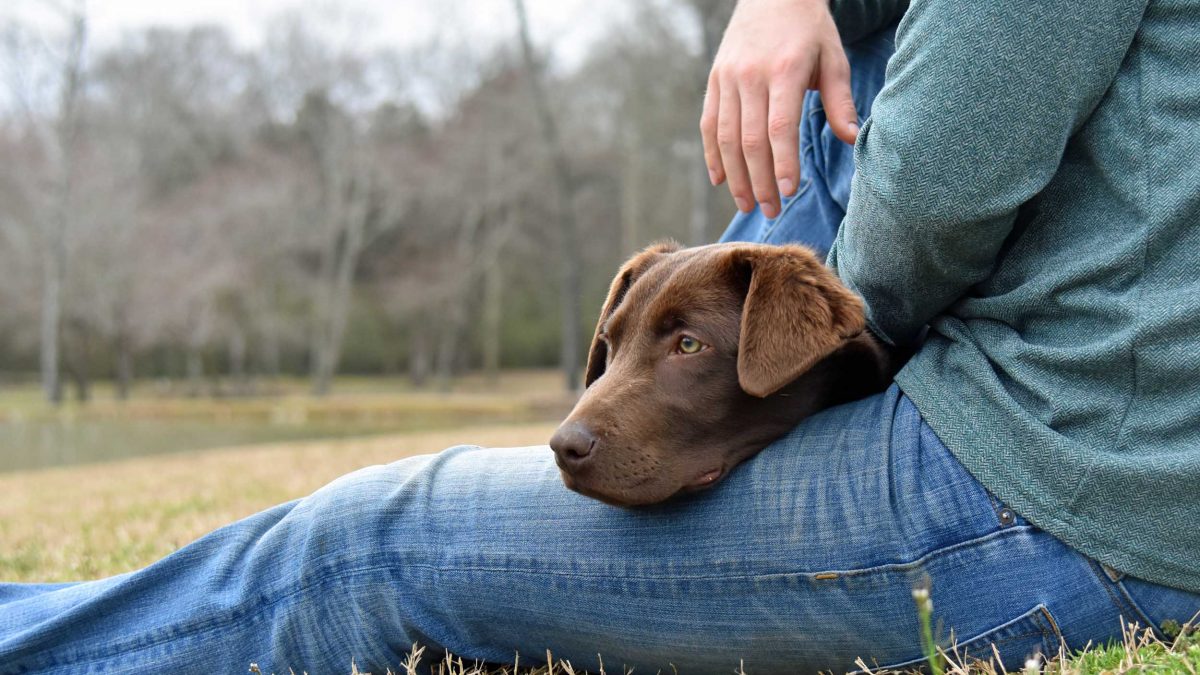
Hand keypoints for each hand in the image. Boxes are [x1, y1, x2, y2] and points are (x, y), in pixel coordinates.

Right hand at [701, 0, 856, 217]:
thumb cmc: (809, 30)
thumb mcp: (833, 59)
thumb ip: (840, 102)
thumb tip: (853, 141)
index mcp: (785, 71)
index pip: (779, 128)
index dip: (782, 164)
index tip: (788, 193)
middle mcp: (751, 76)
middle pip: (750, 140)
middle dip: (760, 181)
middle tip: (770, 211)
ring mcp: (728, 78)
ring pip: (726, 137)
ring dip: (736, 177)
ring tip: (748, 204)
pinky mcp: (714, 81)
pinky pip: (709, 125)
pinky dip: (712, 155)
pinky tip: (721, 180)